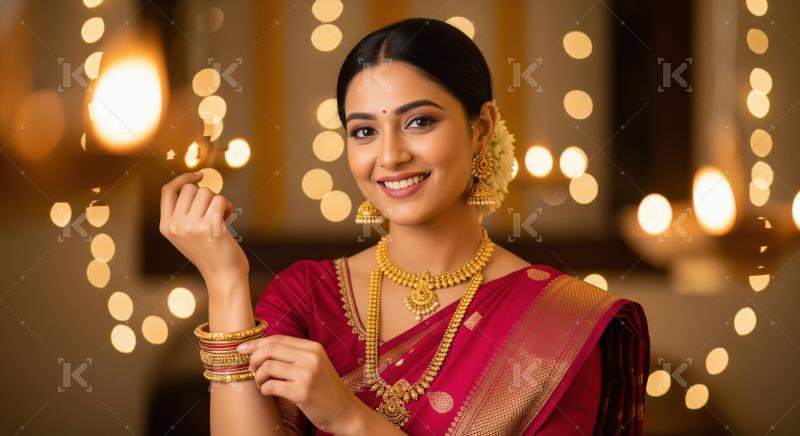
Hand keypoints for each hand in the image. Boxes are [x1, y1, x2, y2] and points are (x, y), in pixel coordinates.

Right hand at [159, 172, 248, 285]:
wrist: (224, 277)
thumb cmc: (210, 252)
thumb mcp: (188, 233)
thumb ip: (184, 212)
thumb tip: (194, 181)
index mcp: (166, 226)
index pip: (168, 190)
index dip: (183, 178)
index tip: (199, 175)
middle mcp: (175, 226)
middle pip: (191, 188)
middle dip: (207, 195)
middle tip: (214, 212)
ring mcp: (190, 226)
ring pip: (206, 192)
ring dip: (218, 201)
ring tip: (221, 217)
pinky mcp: (209, 227)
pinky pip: (220, 200)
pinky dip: (227, 206)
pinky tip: (228, 218)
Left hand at [238, 335, 368, 434]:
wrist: (345, 411)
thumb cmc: (325, 389)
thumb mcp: (315, 364)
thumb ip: (294, 355)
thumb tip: (260, 349)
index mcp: (313, 347)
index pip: (277, 339)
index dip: (256, 343)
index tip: (242, 349)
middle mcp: (311, 357)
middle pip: (270, 349)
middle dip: (254, 359)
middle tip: (252, 370)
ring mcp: (308, 374)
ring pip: (268, 367)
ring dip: (258, 377)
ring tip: (262, 383)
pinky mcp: (302, 392)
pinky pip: (272, 386)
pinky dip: (265, 389)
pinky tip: (269, 392)